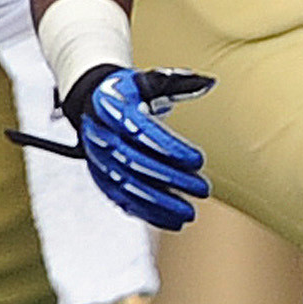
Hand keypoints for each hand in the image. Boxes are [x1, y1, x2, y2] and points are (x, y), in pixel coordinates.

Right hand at [62, 66, 214, 229]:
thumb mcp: (147, 81)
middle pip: (137, 164)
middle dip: (171, 179)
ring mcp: (100, 162)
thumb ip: (176, 82)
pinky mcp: (102, 179)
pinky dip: (148, 213)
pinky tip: (172, 222)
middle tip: (202, 189)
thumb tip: (209, 82)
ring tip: (189, 213)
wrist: (93, 102)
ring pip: (128, 188)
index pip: (143, 133)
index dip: (171, 149)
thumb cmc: (128, 91)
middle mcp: (103, 138)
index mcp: (113, 110)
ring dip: (160, 204)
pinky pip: (123, 200)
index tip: (198, 161)